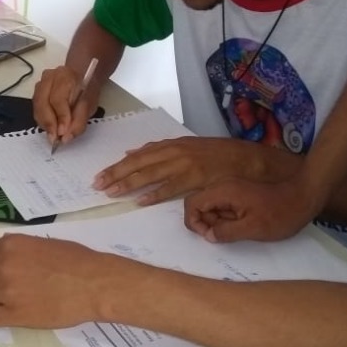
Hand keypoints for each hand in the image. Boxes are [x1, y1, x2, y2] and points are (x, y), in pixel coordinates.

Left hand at [0, 234, 111, 327]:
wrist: (93, 284)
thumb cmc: (77, 261)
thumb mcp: (45, 243)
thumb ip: (22, 249)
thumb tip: (11, 255)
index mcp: (12, 245)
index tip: (1, 270)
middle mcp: (3, 265)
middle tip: (2, 287)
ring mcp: (6, 291)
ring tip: (5, 303)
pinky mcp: (13, 314)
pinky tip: (5, 316)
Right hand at [32, 65, 96, 147]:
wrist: (81, 77)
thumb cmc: (86, 91)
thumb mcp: (89, 106)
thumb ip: (78, 121)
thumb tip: (65, 138)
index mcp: (65, 76)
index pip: (58, 99)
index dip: (60, 117)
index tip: (63, 133)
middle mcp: (49, 78)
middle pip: (43, 103)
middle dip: (49, 123)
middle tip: (55, 139)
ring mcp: (40, 84)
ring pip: (37, 107)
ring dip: (45, 124)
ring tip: (54, 136)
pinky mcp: (36, 92)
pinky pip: (36, 109)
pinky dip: (43, 121)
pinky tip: (51, 128)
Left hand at [93, 137, 301, 204]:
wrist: (249, 160)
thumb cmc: (219, 156)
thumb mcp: (188, 147)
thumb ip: (161, 150)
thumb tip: (133, 152)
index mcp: (173, 144)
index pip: (139, 155)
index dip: (118, 165)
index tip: (101, 175)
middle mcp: (177, 151)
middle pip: (140, 163)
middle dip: (117, 173)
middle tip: (97, 184)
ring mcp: (186, 164)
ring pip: (151, 173)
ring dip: (129, 183)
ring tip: (111, 192)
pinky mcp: (197, 178)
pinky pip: (172, 187)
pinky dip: (155, 194)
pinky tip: (140, 201)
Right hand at [183, 174, 322, 242]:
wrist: (304, 198)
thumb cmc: (280, 214)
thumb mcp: (251, 229)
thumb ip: (225, 232)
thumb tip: (208, 235)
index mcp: (223, 191)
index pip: (191, 204)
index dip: (194, 222)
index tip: (211, 235)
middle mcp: (224, 186)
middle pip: (200, 205)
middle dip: (209, 223)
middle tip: (228, 234)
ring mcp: (232, 189)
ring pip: (212, 207)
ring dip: (220, 222)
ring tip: (240, 229)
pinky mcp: (240, 193)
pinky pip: (224, 206)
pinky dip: (228, 217)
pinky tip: (245, 224)